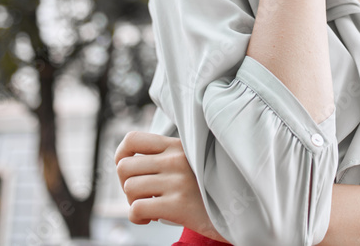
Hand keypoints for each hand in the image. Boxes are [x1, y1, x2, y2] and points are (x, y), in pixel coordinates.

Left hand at [114, 131, 228, 242]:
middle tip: (141, 195)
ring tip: (150, 207)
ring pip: (129, 188)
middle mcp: (175, 160)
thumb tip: (128, 161)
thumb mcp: (192, 160)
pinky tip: (151, 218)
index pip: (132, 139)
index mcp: (177, 145)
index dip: (121, 155)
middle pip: (124, 167)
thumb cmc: (208, 188)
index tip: (128, 171)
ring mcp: (177, 181)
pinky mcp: (177, 204)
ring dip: (133, 202)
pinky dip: (137, 218)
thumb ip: (167, 155)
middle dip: (125, 185)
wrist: (239, 211)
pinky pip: (136, 209)